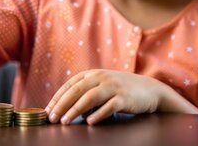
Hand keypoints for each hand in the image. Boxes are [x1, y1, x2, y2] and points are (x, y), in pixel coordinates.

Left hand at [45, 69, 164, 124]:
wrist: (149, 89)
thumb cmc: (121, 90)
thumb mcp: (102, 87)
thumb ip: (86, 94)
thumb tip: (69, 111)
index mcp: (92, 74)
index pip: (70, 85)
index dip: (57, 97)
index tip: (47, 110)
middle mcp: (101, 78)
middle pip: (76, 90)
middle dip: (61, 105)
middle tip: (52, 117)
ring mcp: (113, 87)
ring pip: (89, 98)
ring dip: (75, 110)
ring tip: (65, 121)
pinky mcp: (124, 98)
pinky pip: (109, 106)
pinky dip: (98, 114)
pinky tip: (89, 122)